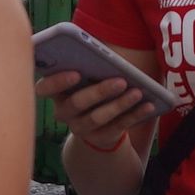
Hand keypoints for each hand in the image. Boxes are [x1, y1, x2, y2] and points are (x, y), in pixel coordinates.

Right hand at [39, 70, 153, 151]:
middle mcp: (64, 112)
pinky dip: (135, 115)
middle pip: (77, 103)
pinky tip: (149, 105)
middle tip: (120, 81)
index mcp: (56, 91)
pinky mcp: (100, 137)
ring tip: (138, 92)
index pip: (44, 88)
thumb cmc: (92, 86)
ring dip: (120, 104)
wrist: (98, 123)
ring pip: (98, 117)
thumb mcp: (87, 75)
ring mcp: (80, 127)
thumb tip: (106, 56)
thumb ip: (89, 65)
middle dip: (99, 91)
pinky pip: (118, 127)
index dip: (57, 81)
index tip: (76, 73)